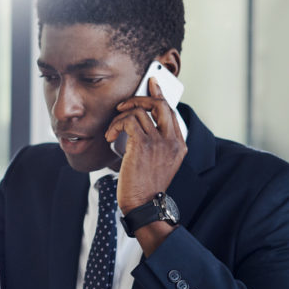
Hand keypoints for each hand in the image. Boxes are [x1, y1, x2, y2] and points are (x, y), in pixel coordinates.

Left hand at [104, 77, 186, 215]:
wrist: (144, 204)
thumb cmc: (145, 186)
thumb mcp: (159, 164)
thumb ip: (157, 144)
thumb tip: (140, 125)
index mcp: (179, 145)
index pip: (171, 111)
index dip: (160, 95)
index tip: (152, 84)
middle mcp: (172, 141)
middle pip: (160, 104)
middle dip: (139, 98)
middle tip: (123, 105)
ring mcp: (159, 142)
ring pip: (139, 112)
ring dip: (120, 118)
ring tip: (112, 130)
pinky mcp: (143, 145)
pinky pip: (128, 122)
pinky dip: (115, 125)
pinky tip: (110, 136)